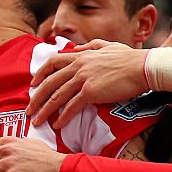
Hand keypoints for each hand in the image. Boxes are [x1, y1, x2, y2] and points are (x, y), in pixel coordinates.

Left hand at [26, 41, 147, 127]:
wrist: (143, 67)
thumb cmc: (129, 58)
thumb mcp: (107, 46)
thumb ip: (91, 47)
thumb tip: (78, 49)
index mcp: (81, 55)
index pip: (52, 62)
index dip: (40, 73)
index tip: (33, 84)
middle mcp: (78, 66)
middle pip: (50, 82)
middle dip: (36, 97)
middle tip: (29, 109)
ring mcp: (83, 79)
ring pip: (57, 96)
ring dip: (45, 110)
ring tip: (37, 121)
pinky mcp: (91, 92)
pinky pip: (72, 106)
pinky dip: (63, 117)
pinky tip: (57, 125)